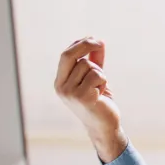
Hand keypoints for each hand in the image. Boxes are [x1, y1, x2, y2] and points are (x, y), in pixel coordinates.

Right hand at [54, 37, 126, 160]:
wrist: (104, 125)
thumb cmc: (99, 100)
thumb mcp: (94, 77)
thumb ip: (94, 61)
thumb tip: (98, 42)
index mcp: (60, 82)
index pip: (65, 55)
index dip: (79, 44)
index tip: (93, 38)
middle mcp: (61, 87)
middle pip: (72, 56)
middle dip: (87, 45)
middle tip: (101, 42)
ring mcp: (70, 93)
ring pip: (89, 66)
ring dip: (100, 74)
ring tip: (99, 88)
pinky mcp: (83, 97)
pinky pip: (98, 76)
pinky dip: (104, 82)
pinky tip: (101, 95)